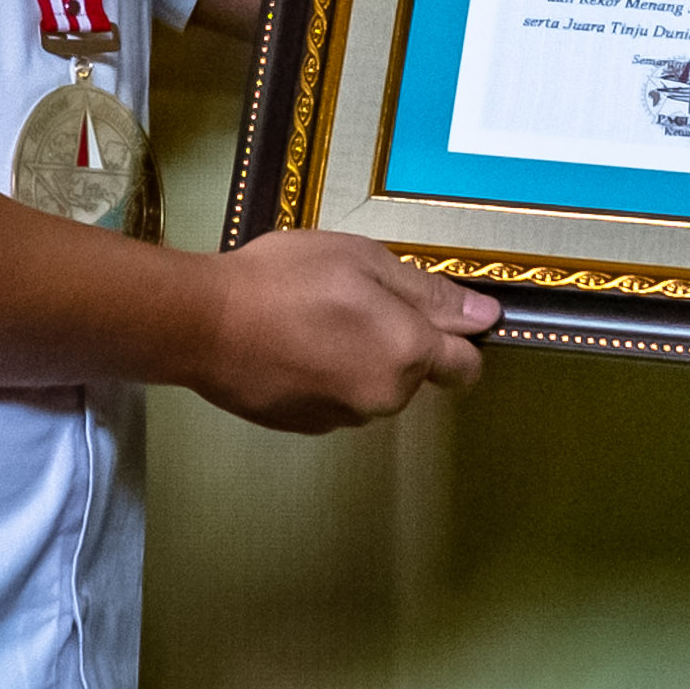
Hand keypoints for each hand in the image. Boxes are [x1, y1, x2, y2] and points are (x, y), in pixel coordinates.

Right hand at [188, 229, 498, 431]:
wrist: (203, 324)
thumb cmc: (285, 279)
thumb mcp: (363, 261)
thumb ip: (428, 294)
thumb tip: (486, 317)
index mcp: (408, 353)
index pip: (466, 366)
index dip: (458, 337)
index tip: (430, 310)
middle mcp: (384, 397)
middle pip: (414, 375)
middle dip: (398, 342)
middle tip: (351, 300)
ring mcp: (342, 418)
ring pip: (372, 388)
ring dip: (359, 359)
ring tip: (314, 320)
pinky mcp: (305, 427)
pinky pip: (335, 400)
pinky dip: (325, 377)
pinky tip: (292, 346)